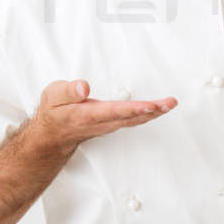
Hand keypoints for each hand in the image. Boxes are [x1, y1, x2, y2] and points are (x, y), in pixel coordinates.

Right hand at [31, 79, 176, 154]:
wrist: (52, 136)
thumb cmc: (54, 112)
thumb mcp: (53, 96)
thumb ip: (68, 91)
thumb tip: (83, 87)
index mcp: (86, 115)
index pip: (113, 111)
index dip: (132, 109)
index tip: (148, 106)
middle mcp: (101, 123)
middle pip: (131, 117)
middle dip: (152, 111)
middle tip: (170, 103)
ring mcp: (109, 126)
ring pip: (135, 120)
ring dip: (154, 113)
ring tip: (170, 103)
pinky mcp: (113, 124)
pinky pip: (134, 121)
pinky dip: (148, 115)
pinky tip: (158, 109)